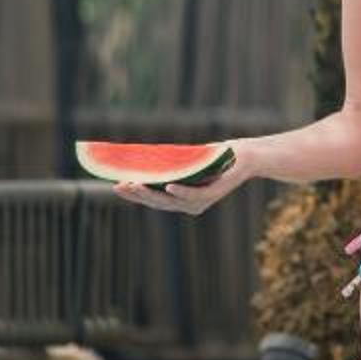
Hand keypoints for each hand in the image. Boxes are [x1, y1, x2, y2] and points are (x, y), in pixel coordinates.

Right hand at [114, 145, 255, 217]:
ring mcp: (201, 201)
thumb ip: (169, 163)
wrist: (245, 156)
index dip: (134, 194)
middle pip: (157, 202)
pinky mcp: (213, 193)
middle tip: (118, 186)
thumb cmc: (216, 157)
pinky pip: (193, 195)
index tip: (116, 185)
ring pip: (171, 201)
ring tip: (134, 185)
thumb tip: (143, 155)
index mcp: (181, 198)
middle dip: (136, 195)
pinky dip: (180, 191)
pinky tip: (168, 186)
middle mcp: (189, 204)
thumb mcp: (188, 160)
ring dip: (151, 193)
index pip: (152, 199)